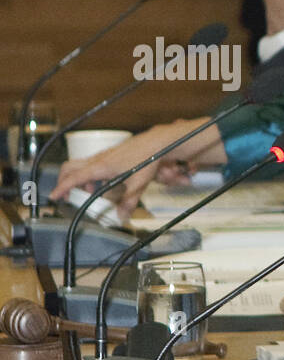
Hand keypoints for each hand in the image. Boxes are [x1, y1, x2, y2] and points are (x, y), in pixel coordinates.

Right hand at [51, 119, 221, 212]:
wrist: (155, 142)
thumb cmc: (147, 160)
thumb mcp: (138, 184)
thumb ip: (129, 201)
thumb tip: (122, 217)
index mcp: (100, 167)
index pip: (74, 177)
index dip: (62, 188)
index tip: (53, 196)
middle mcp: (98, 160)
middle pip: (70, 168)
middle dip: (64, 182)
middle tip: (65, 196)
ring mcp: (102, 156)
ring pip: (80, 166)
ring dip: (78, 179)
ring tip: (87, 193)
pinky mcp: (108, 155)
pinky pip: (90, 165)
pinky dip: (88, 175)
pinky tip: (100, 184)